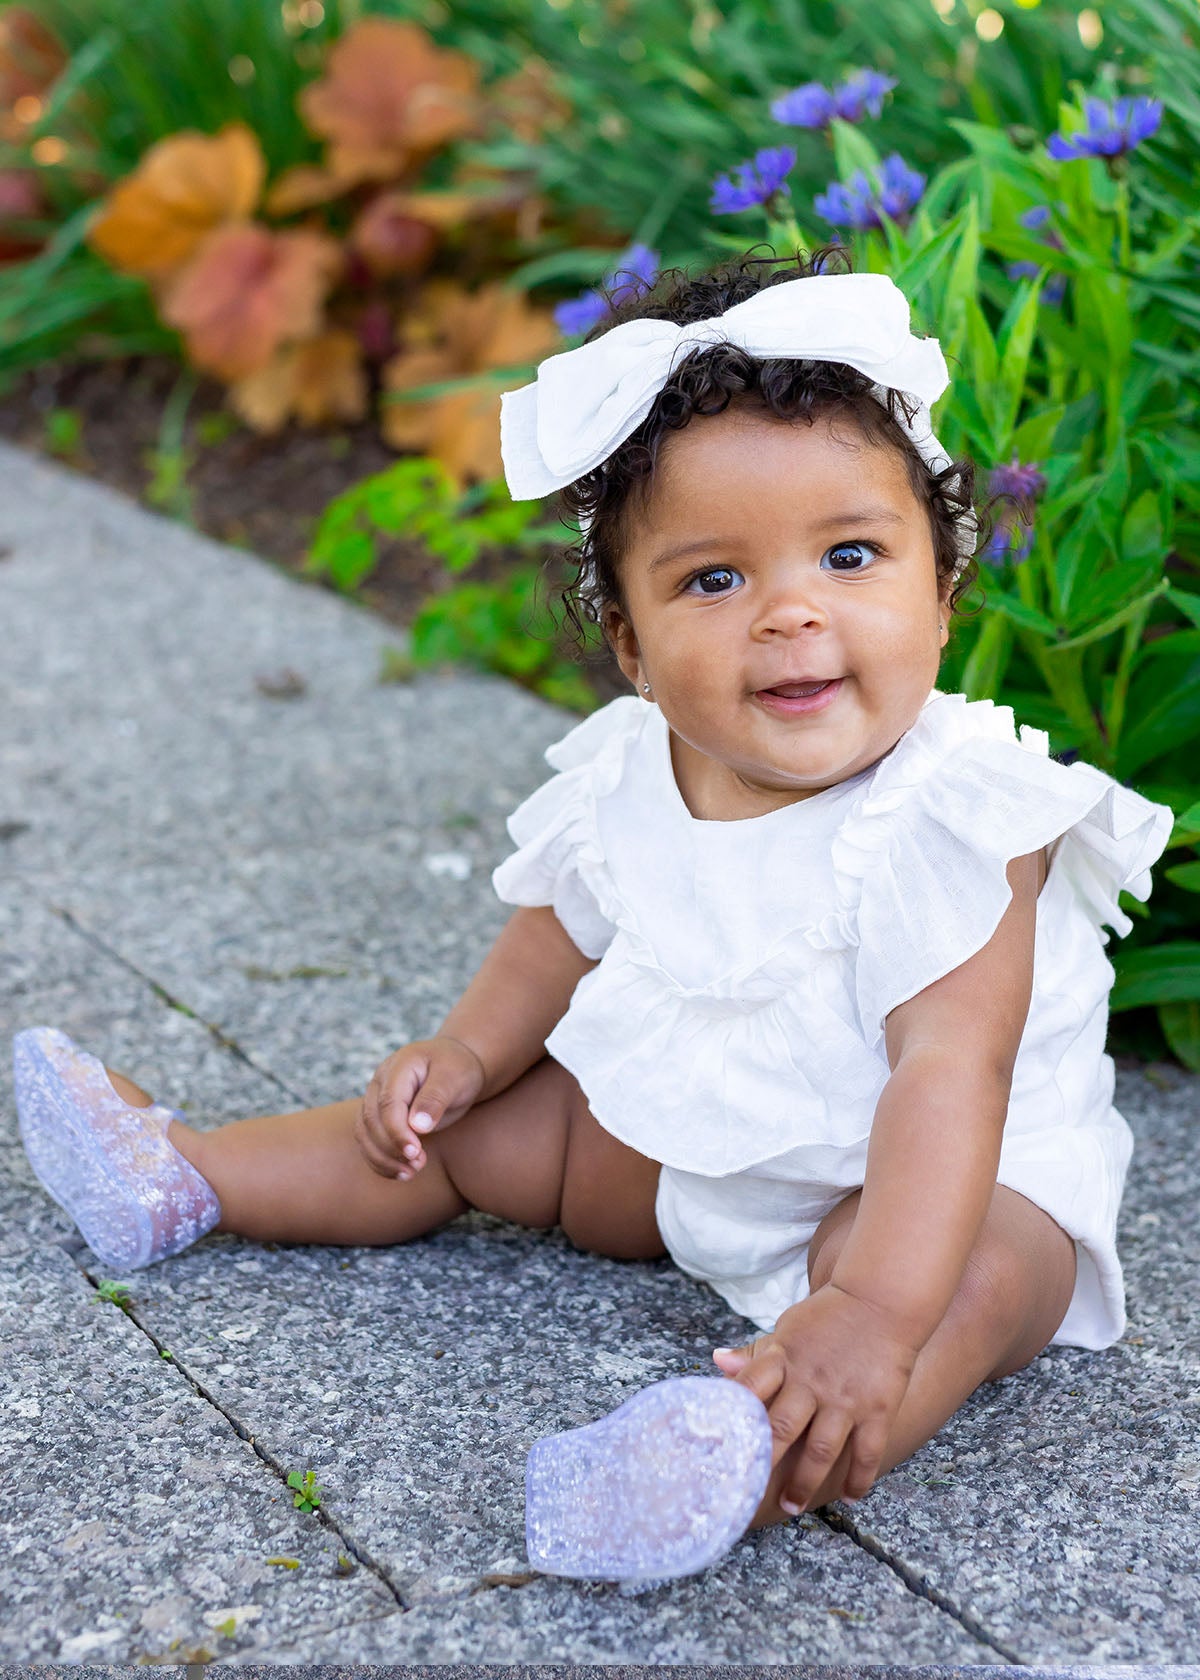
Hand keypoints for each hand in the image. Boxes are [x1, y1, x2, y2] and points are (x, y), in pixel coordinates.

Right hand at [355, 1035, 485, 1179]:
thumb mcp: (454, 1078)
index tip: (415, 1152)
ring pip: (364, 1134)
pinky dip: (381, 1161)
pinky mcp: (379, 1117)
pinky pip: (369, 1142)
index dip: (397, 1131)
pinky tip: (402, 1173)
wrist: (457, 1066)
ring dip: (384, 1158)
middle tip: (419, 1164)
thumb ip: (436, 1098)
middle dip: (391, 1148)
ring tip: (411, 1173)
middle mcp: (381, 1082)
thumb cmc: (458, 1070)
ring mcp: (376, 1099)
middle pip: (371, 1120)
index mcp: (399, 1066)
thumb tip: (418, 1127)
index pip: (388, 1104)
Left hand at [712, 1282, 919, 1514]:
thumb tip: (717, 1361)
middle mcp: (811, 1381)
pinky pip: (867, 1453)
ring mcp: (846, 1399)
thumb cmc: (829, 1316)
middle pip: (779, 1428)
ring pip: (821, 1451)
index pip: (748, 1390)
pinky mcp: (877, 1409)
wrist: (882, 1296)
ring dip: (804, 1483)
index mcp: (784, 1357)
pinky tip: (849, 1497)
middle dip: (761, 1464)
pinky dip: (857, 1479)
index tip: (716, 1449)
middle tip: (745, 1495)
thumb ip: (757, 1353)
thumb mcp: (788, 1327)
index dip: (730, 1420)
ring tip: (790, 1506)